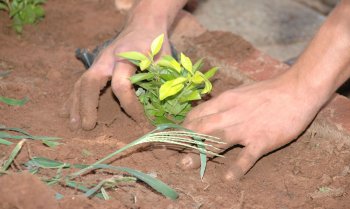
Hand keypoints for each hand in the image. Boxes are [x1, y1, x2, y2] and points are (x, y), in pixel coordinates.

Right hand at [60, 27, 170, 130]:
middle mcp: (108, 58)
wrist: (143, 24)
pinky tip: (67, 111)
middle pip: (91, 82)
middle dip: (87, 105)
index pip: (121, 85)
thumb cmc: (154, 42)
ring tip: (74, 125)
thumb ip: (160, 79)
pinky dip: (74, 97)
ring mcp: (99, 61)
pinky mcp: (97, 65)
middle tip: (87, 127)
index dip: (130, 105)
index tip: (140, 120)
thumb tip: (159, 107)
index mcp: (126, 56)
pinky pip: (82, 81)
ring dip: (76, 104)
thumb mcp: (163, 58)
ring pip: (82, 82)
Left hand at [181, 71, 324, 180]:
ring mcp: (246, 128)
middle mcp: (232, 114)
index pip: (198, 113)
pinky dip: (237, 168)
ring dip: (200, 154)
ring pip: (218, 141)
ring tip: (186, 164)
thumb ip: (225, 103)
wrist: (297, 90)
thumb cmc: (268, 91)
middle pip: (202, 128)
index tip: (177, 135)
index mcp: (226, 100)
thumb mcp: (241, 91)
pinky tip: (228, 177)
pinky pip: (247, 156)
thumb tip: (209, 112)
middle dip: (184, 140)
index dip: (184, 125)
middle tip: (172, 151)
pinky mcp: (262, 140)